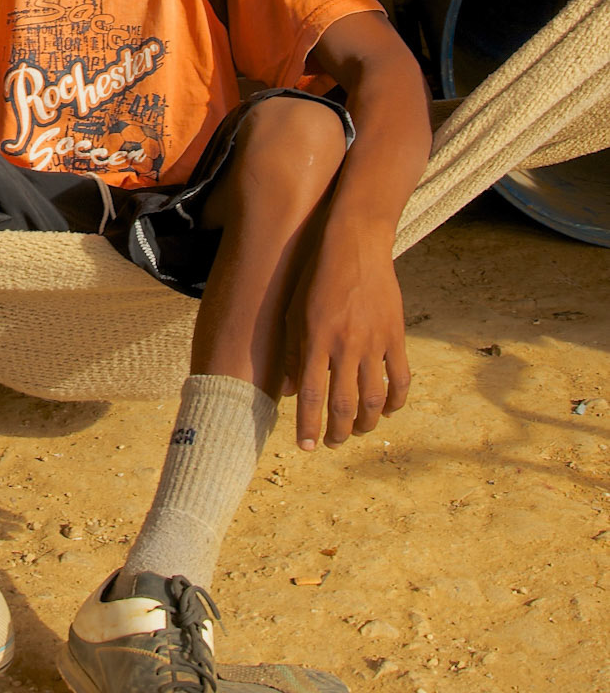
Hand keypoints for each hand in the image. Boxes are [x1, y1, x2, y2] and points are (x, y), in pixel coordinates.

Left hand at [283, 223, 410, 450]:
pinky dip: (396, 400)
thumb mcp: (293, 312)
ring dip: (366, 423)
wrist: (355, 245)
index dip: (308, 426)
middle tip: (332, 442)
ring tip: (357, 430)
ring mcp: (374, 342)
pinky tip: (388, 411)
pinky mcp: (396, 336)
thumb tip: (292, 392)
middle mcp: (345, 345)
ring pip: (375, 399)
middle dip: (337, 431)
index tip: (306, 447)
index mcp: (315, 340)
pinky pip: (401, 378)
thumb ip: (294, 353)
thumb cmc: (316, 277)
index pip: (312, 396)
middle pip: (344, 404)